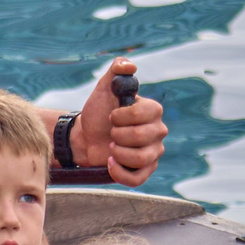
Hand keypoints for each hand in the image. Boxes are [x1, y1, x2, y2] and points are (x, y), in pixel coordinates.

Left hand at [72, 58, 166, 185]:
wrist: (85, 137)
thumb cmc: (98, 113)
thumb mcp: (104, 88)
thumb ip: (116, 71)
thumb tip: (130, 65)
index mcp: (152, 111)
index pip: (145, 113)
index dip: (122, 116)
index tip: (112, 116)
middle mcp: (158, 131)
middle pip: (142, 137)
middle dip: (117, 135)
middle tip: (110, 133)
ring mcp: (153, 153)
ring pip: (141, 159)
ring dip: (117, 153)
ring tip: (110, 147)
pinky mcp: (145, 171)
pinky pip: (137, 178)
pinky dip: (119, 172)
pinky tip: (109, 162)